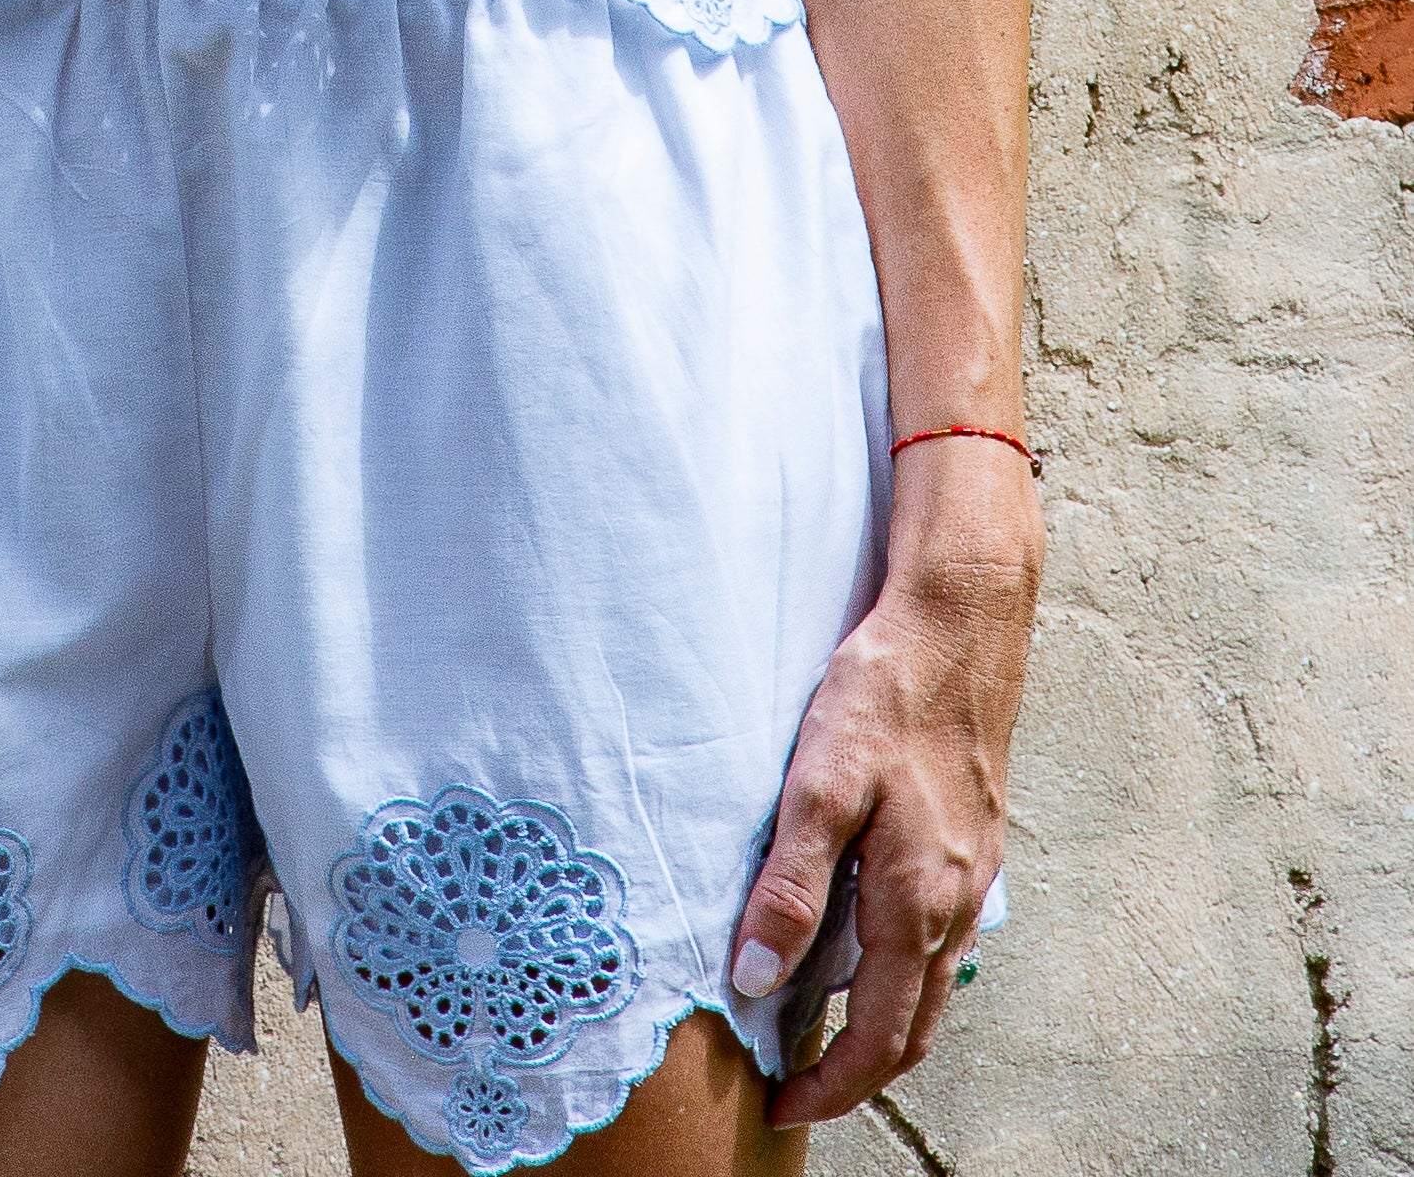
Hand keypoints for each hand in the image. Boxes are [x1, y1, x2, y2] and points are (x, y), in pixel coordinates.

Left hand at [731, 445, 1042, 1125]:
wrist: (961, 619)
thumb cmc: (888, 689)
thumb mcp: (820, 780)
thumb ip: (788, 884)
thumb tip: (753, 975)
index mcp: (917, 901)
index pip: (880, 1036)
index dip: (834, 1085)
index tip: (785, 1107)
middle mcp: (956, 902)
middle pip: (913, 1027)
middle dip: (859, 1071)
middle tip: (798, 1085)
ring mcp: (972, 873)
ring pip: (931, 983)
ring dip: (883, 1022)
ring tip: (819, 1023)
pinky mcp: (973, 838)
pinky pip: (941, 935)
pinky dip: (902, 968)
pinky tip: (862, 938)